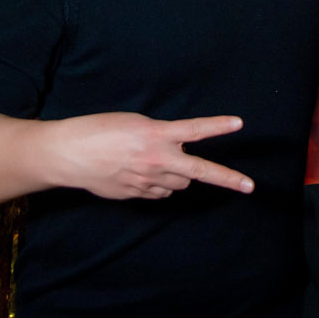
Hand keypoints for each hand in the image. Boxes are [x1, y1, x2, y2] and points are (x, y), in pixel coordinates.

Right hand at [49, 112, 253, 199]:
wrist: (68, 154)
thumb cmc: (99, 130)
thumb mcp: (134, 123)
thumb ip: (161, 137)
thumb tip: (179, 152)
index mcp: (156, 134)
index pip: (195, 129)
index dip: (218, 126)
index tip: (239, 123)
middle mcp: (157, 159)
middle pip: (199, 171)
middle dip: (228, 179)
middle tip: (250, 186)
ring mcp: (148, 180)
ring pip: (180, 183)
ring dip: (179, 174)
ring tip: (159, 162)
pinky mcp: (137, 194)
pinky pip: (160, 192)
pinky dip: (160, 184)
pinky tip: (141, 174)